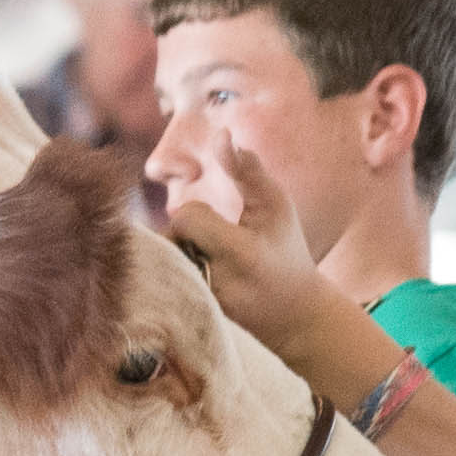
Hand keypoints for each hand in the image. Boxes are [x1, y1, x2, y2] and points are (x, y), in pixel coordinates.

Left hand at [159, 136, 331, 357]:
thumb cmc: (285, 249)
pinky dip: (171, 283)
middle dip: (182, 238)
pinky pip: (161, 291)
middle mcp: (220, 283)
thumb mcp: (275, 206)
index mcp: (241, 252)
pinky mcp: (191, 321)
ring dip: (176, 260)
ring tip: (206, 266)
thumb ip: (247, 171)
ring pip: (162, 267)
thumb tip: (223, 134)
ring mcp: (204, 306)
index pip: (185, 217)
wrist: (294, 315)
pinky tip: (192, 285)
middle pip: (168, 242)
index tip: (216, 222)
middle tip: (209, 246)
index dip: (195, 214)